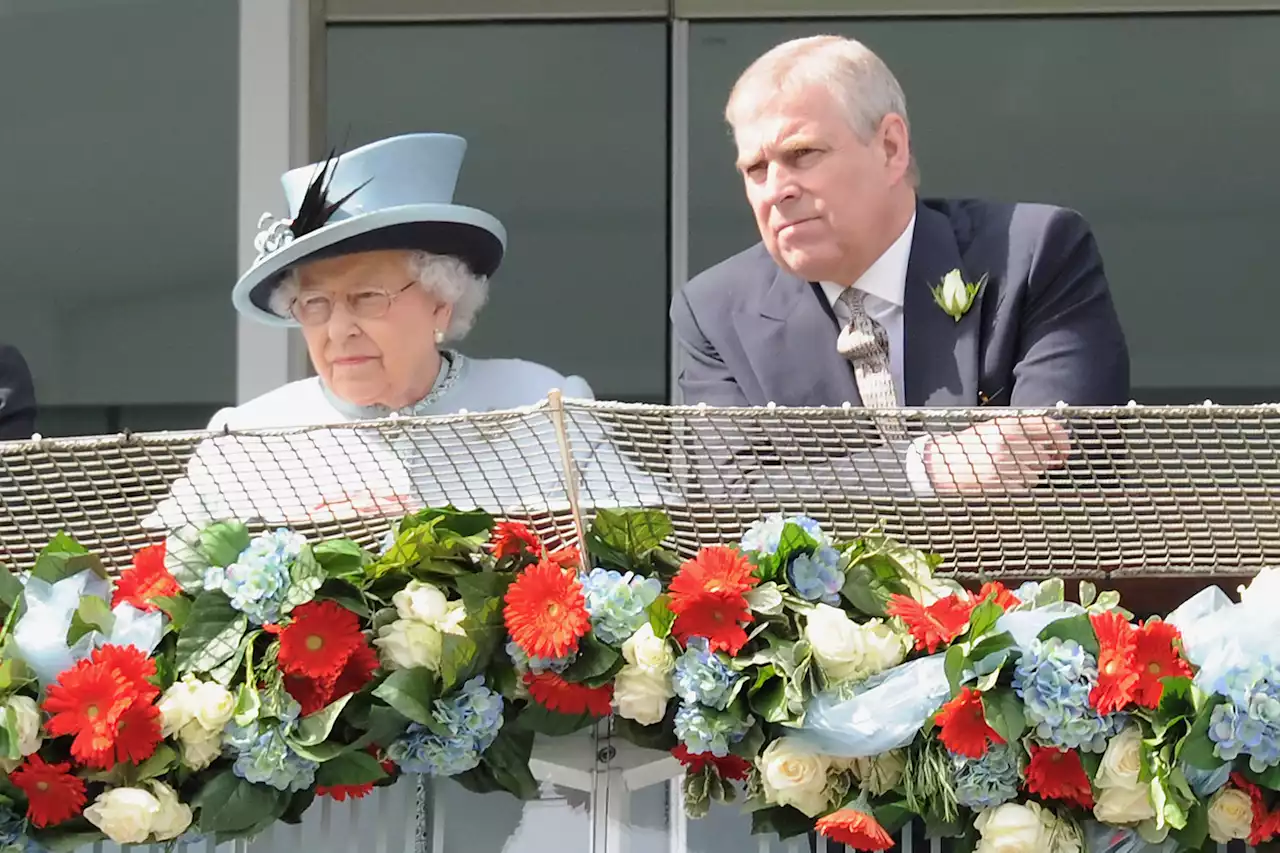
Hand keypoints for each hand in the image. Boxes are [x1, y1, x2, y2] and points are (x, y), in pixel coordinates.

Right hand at [924, 415, 1070, 493]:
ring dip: (1025, 473)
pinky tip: (998, 477)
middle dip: (1036, 461)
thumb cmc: (970, 445)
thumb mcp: (994, 429)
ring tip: (1003, 468)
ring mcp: (1004, 463)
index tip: (1064, 453)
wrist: (939, 463)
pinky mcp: (999, 481)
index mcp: (1008, 424)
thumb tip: (1057, 445)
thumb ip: (1024, 432)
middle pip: (1044, 456)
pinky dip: (1016, 484)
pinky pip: (1023, 486)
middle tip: (1017, 460)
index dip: (1063, 442)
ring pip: (1036, 474)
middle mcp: (1008, 441)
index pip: (1050, 430)